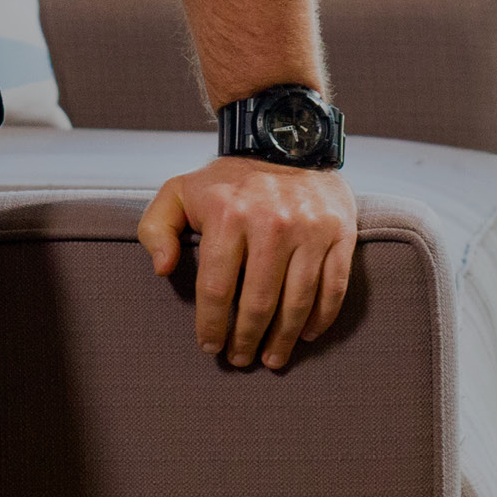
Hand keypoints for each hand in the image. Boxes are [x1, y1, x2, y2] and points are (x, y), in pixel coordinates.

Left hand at [138, 154, 357, 370]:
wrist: (286, 137)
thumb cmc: (229, 179)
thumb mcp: (179, 191)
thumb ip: (157, 229)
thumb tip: (163, 269)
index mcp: (228, 215)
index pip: (217, 289)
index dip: (212, 325)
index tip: (210, 346)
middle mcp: (271, 223)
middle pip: (258, 303)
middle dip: (247, 340)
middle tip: (241, 359)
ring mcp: (310, 229)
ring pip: (297, 302)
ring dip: (283, 339)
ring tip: (272, 358)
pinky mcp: (340, 232)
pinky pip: (333, 287)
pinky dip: (321, 318)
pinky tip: (306, 334)